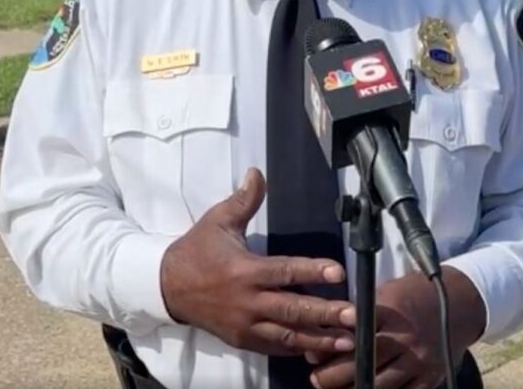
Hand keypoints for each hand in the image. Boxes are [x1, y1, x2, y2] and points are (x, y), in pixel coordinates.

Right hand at [160, 167, 356, 356]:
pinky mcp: (242, 340)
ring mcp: (245, 325)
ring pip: (287, 335)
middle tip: (355, 315)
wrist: (168, 287)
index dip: (312, 271)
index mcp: (244, 270)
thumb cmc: (197, 251)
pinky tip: (320, 348)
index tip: (338, 272)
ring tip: (347, 340)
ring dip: (319, 338)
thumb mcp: (218, 221)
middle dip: (326, 313)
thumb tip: (257, 173)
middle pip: (292, 309)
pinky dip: (297, 348)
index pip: (284, 271)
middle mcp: (247, 301)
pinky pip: (274, 347)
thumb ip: (243, 201)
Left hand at [307, 268, 485, 388]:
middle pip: (364, 361)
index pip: (355, 331)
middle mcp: (404, 337)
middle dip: (335, 375)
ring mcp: (419, 360)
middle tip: (316, 379)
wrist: (460, 302)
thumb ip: (362, 314)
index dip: (331, 346)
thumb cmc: (414, 295)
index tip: (312, 355)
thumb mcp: (387, 293)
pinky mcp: (431, 377)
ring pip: (381, 384)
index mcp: (390, 311)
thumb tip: (327, 335)